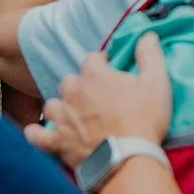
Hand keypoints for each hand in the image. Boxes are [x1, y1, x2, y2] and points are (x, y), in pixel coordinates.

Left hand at [24, 34, 174, 169]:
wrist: (128, 159)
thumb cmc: (144, 120)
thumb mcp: (156, 83)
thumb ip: (150, 56)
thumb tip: (147, 35)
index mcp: (95, 76)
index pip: (92, 58)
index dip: (100, 62)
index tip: (108, 68)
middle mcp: (73, 92)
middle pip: (70, 81)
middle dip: (80, 86)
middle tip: (95, 96)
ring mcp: (62, 118)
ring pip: (52, 105)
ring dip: (61, 107)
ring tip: (72, 114)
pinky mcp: (57, 142)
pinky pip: (38, 136)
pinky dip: (37, 134)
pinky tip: (39, 133)